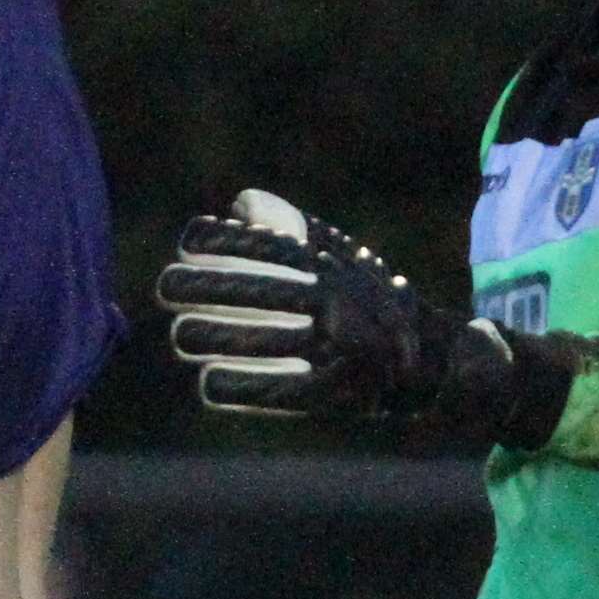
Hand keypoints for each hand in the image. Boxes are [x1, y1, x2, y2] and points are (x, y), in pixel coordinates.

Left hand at [157, 190, 512, 418]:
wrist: (431, 359)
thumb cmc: (367, 299)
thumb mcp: (339, 253)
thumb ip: (290, 227)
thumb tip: (238, 206)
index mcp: (326, 263)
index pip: (258, 244)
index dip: (213, 242)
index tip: (187, 247)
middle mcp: (329, 299)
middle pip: (245, 289)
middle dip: (194, 286)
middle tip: (167, 287)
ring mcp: (332, 347)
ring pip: (250, 339)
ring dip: (205, 336)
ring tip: (182, 334)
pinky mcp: (333, 392)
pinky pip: (271, 389)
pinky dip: (234, 385)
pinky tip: (208, 383)